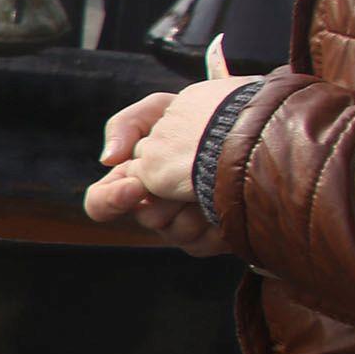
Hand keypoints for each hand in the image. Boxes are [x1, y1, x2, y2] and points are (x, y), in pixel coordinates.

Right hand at [84, 46, 243, 255]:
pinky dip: (219, 224)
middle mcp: (154, 207)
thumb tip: (108, 159)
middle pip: (146, 218)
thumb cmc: (202, 117)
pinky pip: (202, 245)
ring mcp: (181, 225)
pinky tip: (232, 202)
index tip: (137, 186)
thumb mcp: (160, 108)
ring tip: (220, 183)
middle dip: (171, 197)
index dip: (111, 200)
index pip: (101, 203)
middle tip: (193, 177)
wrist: (253, 129)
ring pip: (175, 233)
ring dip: (199, 206)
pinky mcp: (210, 238)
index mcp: (134, 181)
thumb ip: (124, 126)